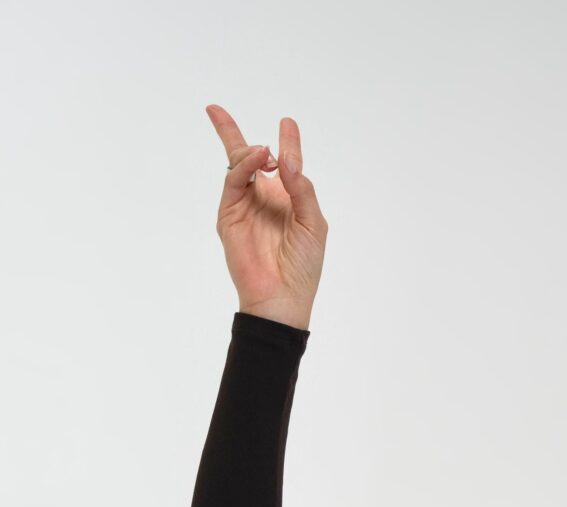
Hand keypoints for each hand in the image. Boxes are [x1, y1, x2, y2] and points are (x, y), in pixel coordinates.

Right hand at [205, 103, 327, 325]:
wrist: (282, 297)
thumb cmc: (303, 266)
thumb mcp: (313, 222)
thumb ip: (302, 188)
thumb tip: (285, 158)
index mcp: (286, 201)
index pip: (282, 165)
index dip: (285, 143)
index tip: (287, 122)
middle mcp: (263, 199)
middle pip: (245, 158)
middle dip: (229, 132)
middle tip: (214, 110)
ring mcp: (243, 206)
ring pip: (238, 166)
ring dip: (251, 153)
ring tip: (265, 152)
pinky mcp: (229, 215)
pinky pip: (233, 182)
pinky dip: (245, 167)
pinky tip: (260, 159)